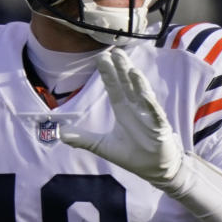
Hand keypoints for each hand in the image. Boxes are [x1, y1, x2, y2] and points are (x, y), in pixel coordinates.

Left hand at [60, 48, 183, 185]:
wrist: (154, 169)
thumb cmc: (132, 154)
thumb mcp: (102, 146)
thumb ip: (83, 138)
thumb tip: (61, 134)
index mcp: (123, 110)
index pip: (114, 87)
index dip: (108, 73)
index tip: (102, 57)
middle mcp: (136, 108)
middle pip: (128, 85)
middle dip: (121, 69)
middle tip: (115, 51)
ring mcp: (149, 116)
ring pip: (142, 95)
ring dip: (137, 82)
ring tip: (130, 68)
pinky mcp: (160, 128)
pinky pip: (155, 114)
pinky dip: (150, 105)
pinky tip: (145, 95)